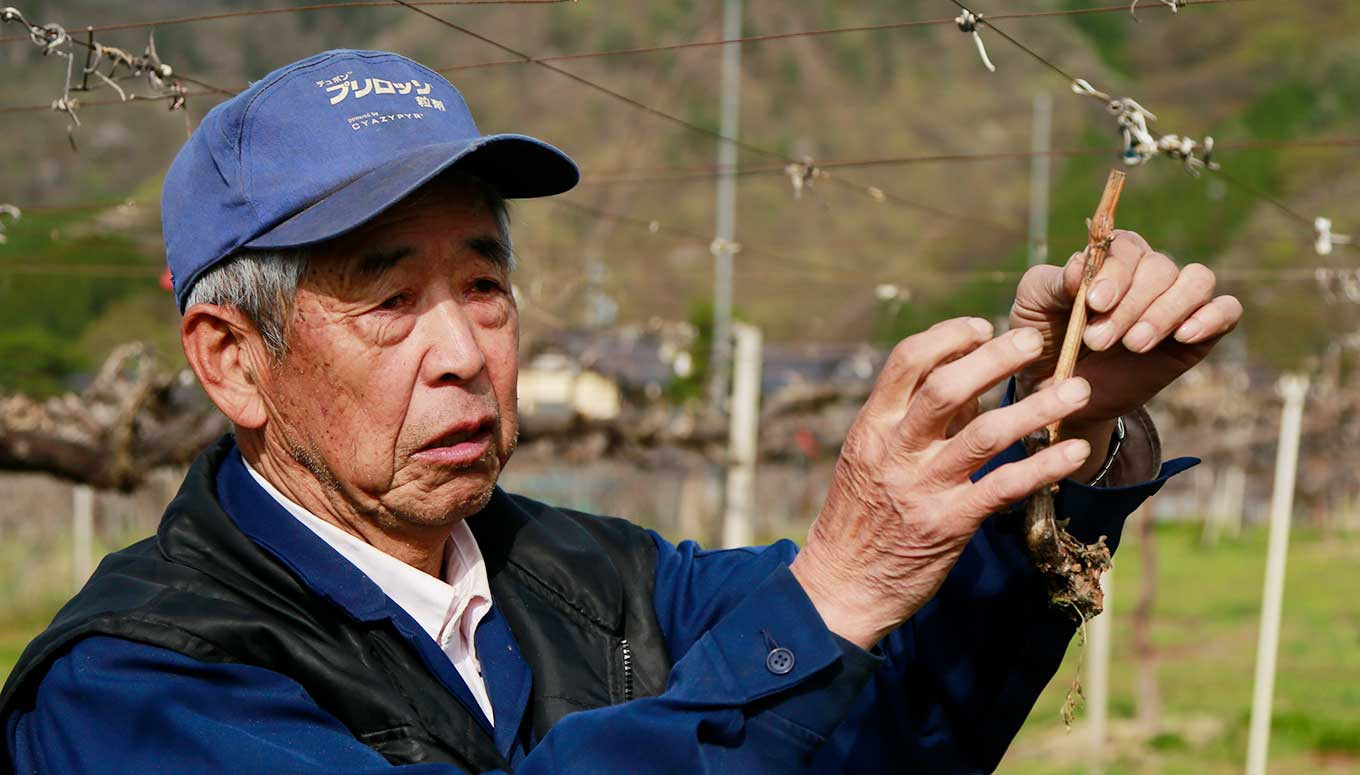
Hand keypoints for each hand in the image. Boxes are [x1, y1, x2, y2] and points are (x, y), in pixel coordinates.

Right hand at [790, 318, 1094, 648]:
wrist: (840, 586)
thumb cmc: (859, 516)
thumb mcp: (869, 458)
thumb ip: (915, 420)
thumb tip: (968, 381)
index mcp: (872, 427)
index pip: (906, 361)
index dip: (947, 336)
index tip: (981, 327)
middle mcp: (894, 451)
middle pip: (947, 388)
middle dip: (995, 358)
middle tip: (1034, 341)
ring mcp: (922, 488)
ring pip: (985, 434)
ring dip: (1035, 408)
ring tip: (1076, 390)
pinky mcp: (948, 525)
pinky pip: (1003, 487)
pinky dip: (1043, 466)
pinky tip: (1073, 451)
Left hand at [1010, 231, 1242, 477]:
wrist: (1058, 393)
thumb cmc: (1042, 339)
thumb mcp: (1033, 306)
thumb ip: (1053, 282)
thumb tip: (1079, 266)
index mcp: (1111, 259)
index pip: (1127, 247)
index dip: (1115, 272)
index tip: (1094, 303)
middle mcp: (1148, 274)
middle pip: (1160, 268)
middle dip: (1130, 306)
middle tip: (1098, 341)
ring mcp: (1176, 303)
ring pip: (1196, 281)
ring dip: (1166, 311)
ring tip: (1134, 344)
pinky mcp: (1197, 335)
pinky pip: (1227, 310)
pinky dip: (1212, 316)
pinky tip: (1184, 335)